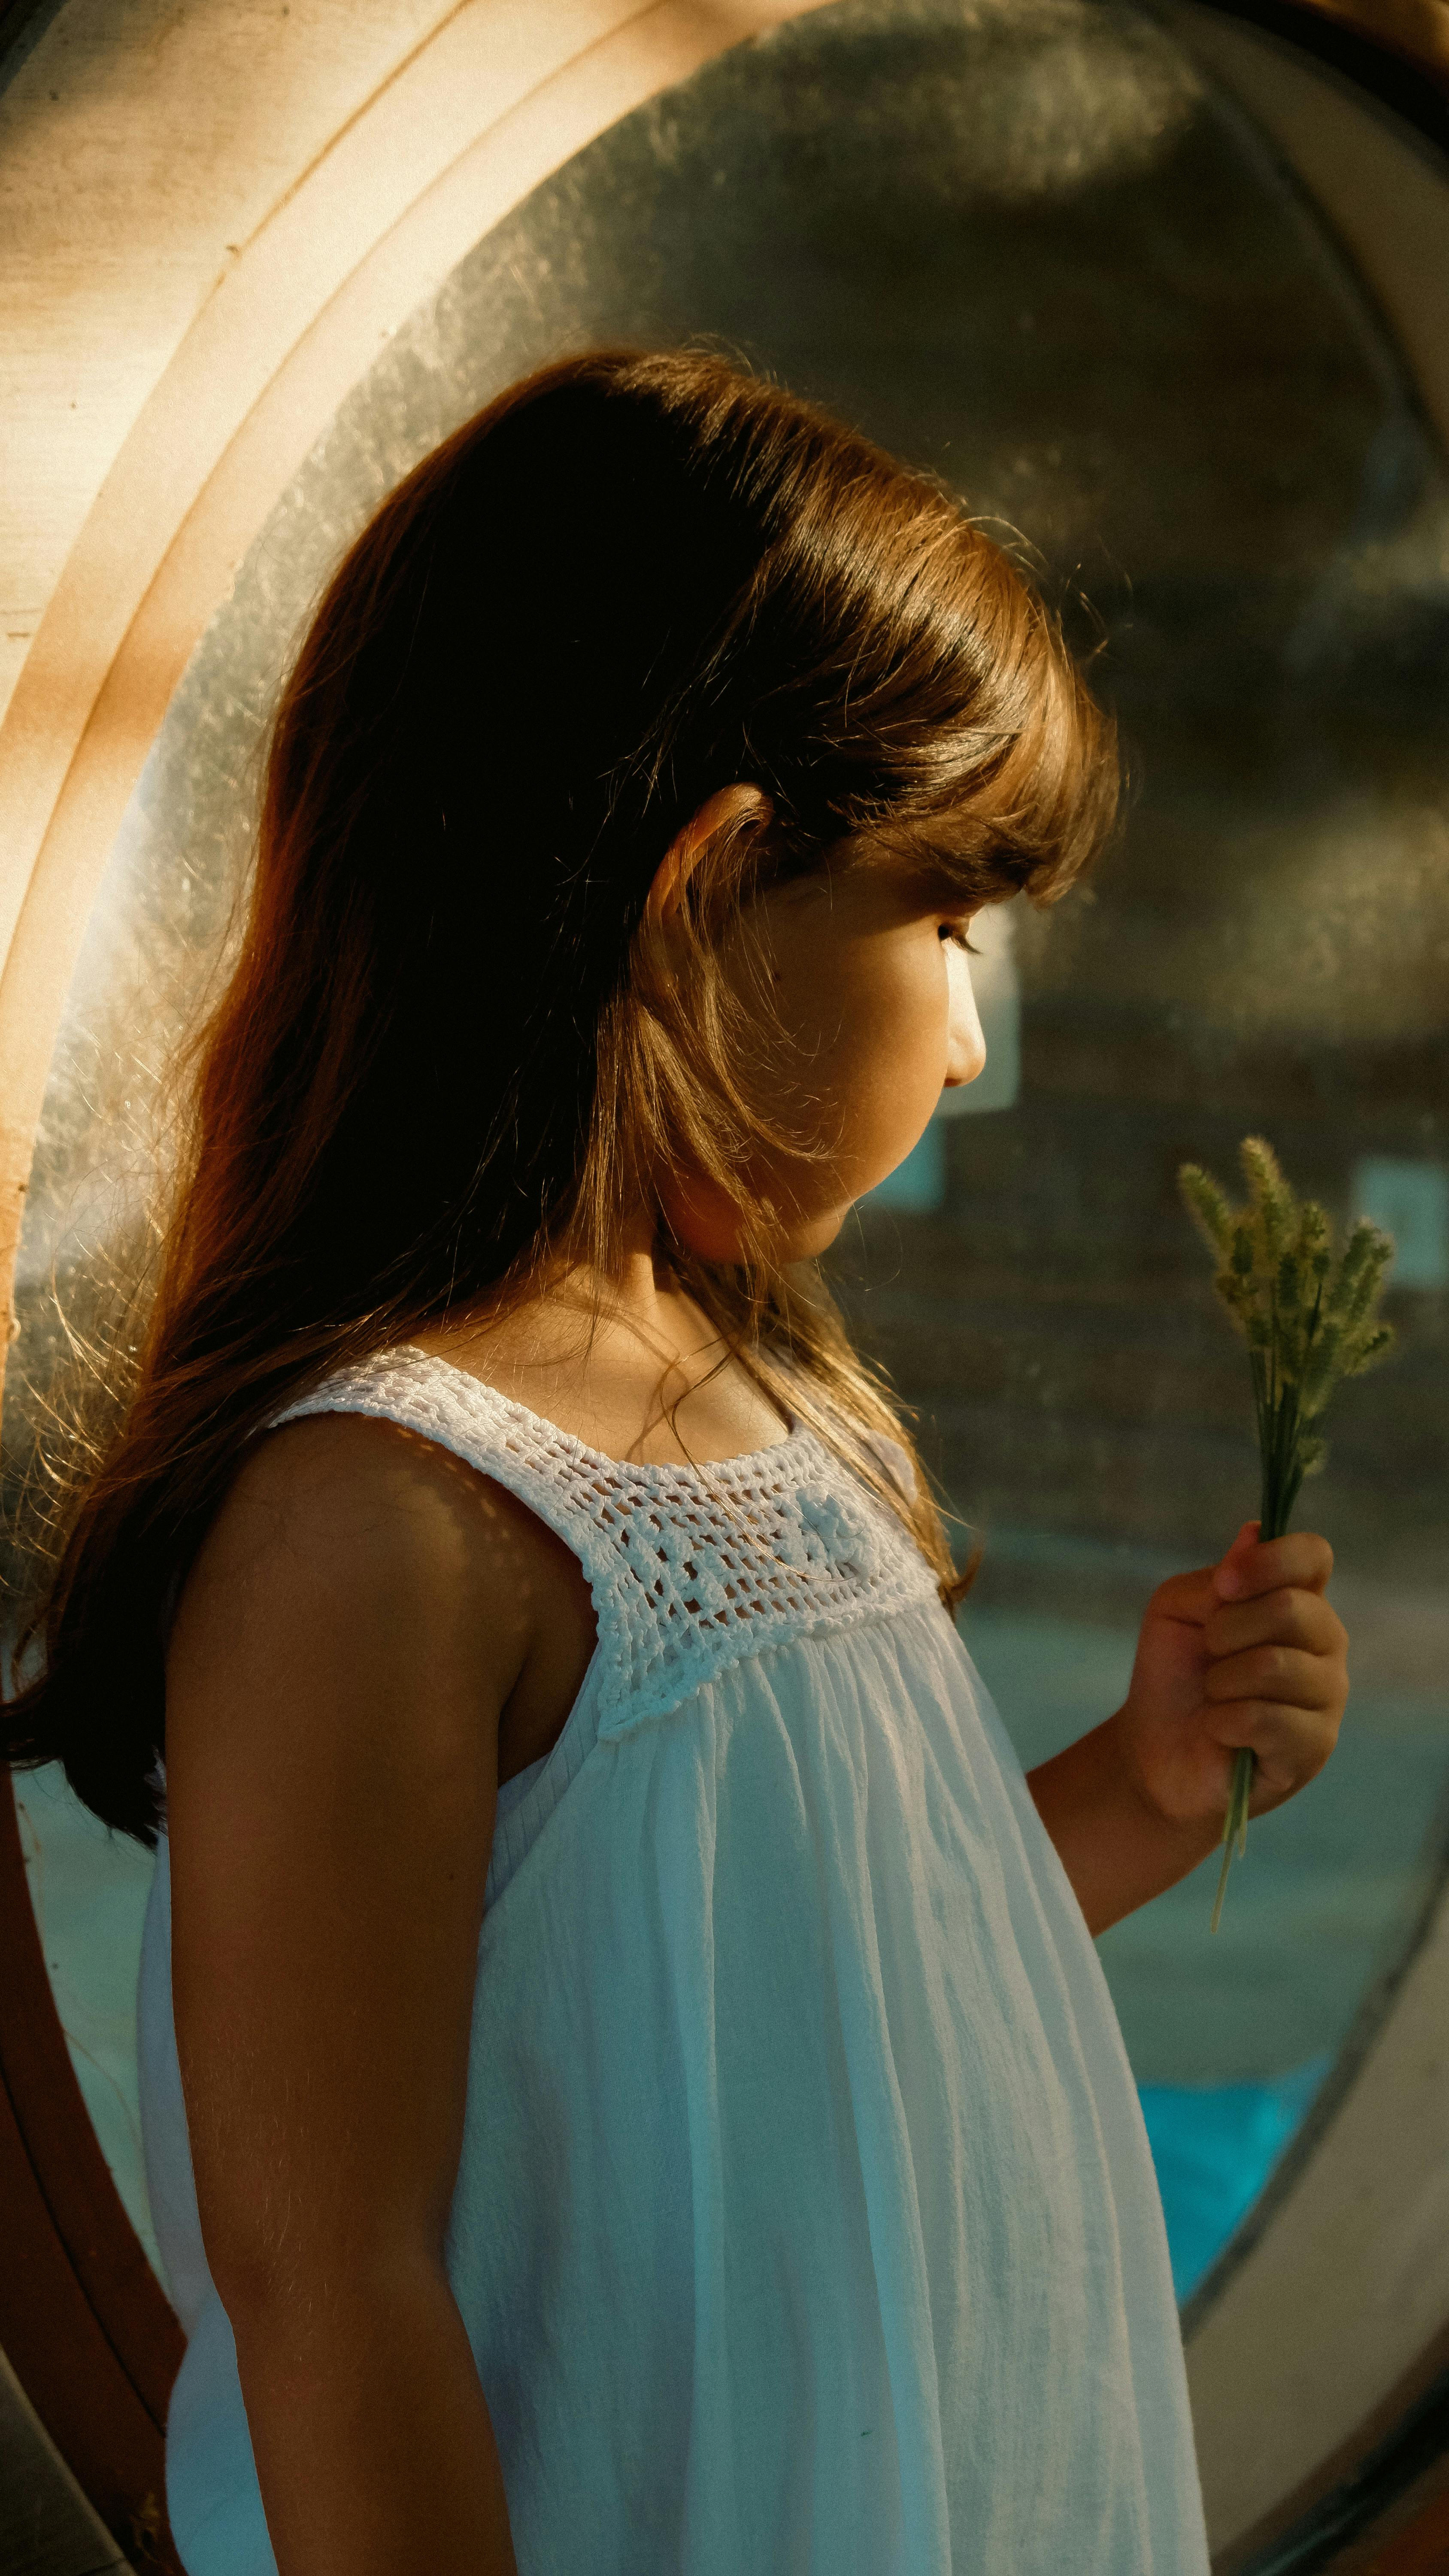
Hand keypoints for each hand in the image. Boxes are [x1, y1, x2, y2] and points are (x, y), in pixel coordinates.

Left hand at [1116, 1521, 1348, 1833]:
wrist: (1155, 1749)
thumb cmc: (1174, 1673)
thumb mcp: (1178, 1610)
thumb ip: (1218, 1577)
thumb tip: (1255, 1532)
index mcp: (1298, 1598)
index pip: (1313, 1555)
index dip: (1270, 1561)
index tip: (1225, 1584)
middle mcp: (1325, 1642)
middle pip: (1292, 1608)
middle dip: (1227, 1629)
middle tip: (1209, 1653)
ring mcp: (1327, 1696)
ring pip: (1276, 1666)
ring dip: (1222, 1681)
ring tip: (1215, 1696)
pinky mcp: (1314, 1747)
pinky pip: (1266, 1719)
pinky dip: (1223, 1721)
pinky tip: (1220, 1730)